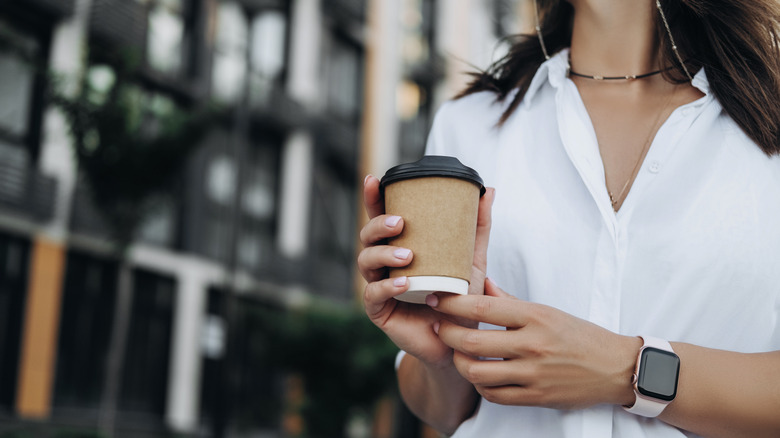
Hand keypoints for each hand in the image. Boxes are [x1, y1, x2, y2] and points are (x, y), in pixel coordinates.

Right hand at [358, 174, 494, 366]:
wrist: (459, 341)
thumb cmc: (460, 297)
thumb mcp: (472, 259)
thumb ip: (477, 227)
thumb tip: (489, 191)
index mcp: (400, 245)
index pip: (381, 217)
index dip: (373, 198)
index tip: (374, 181)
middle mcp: (385, 263)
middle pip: (367, 236)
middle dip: (378, 225)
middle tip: (400, 223)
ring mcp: (379, 286)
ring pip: (366, 262)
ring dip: (383, 253)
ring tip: (408, 255)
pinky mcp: (379, 311)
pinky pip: (373, 295)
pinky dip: (387, 286)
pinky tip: (402, 283)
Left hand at [428, 279, 641, 408]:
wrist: (615, 369)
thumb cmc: (580, 335)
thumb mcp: (547, 311)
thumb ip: (510, 301)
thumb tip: (483, 285)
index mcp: (535, 316)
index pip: (482, 308)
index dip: (451, 304)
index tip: (435, 298)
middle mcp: (533, 344)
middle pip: (472, 342)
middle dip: (445, 334)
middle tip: (437, 327)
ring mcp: (533, 374)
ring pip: (477, 373)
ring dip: (459, 363)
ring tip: (455, 354)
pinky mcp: (536, 397)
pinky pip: (494, 395)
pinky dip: (480, 385)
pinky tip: (479, 375)